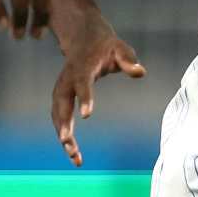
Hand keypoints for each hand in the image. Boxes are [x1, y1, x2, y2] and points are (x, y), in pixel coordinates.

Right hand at [52, 20, 144, 166]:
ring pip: (57, 115)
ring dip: (63, 136)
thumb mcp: (120, 49)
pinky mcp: (59, 99)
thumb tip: (140, 71)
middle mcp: (67, 80)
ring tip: (74, 156)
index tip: (87, 115)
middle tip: (68, 143)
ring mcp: (60, 90)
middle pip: (62, 104)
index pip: (82, 83)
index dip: (84, 98)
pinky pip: (59, 119)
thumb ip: (129, 60)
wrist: (84, 39)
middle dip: (63, 123)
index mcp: (82, 68)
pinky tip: (74, 154)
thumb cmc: (106, 47)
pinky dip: (63, 136)